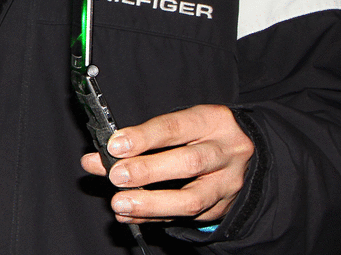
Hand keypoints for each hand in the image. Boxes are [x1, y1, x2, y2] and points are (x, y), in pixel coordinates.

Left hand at [80, 104, 253, 223]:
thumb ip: (137, 141)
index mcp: (212, 121)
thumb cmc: (201, 135)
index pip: (175, 127)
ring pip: (192, 199)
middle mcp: (226, 152)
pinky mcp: (221, 208)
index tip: (115, 146)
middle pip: (189, 163)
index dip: (143, 137)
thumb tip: (95, 159)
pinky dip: (153, 218)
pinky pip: (186, 218)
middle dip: (148, 171)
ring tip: (120, 203)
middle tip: (116, 176)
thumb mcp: (176, 126)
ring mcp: (227, 184)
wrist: (245, 154)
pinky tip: (130, 216)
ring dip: (151, 204)